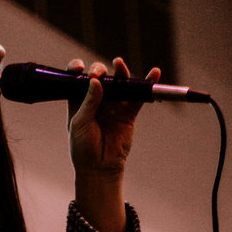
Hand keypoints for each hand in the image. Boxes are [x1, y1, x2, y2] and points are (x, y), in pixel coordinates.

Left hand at [66, 56, 161, 177]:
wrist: (99, 168)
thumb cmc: (83, 147)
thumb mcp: (80, 124)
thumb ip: (89, 102)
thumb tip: (96, 81)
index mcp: (79, 100)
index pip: (77, 78)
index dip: (77, 69)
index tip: (80, 68)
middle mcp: (97, 99)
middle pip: (100, 76)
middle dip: (99, 70)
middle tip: (99, 74)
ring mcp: (113, 105)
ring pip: (119, 83)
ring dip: (120, 71)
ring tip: (118, 64)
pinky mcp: (128, 112)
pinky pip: (138, 96)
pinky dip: (146, 85)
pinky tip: (153, 74)